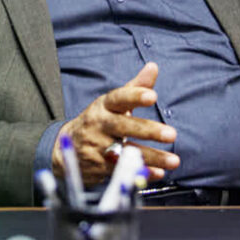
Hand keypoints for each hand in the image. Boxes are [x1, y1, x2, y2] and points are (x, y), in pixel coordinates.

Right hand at [52, 62, 179, 184]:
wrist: (65, 148)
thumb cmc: (97, 122)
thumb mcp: (111, 103)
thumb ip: (135, 87)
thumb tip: (153, 67)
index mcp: (104, 106)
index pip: (119, 98)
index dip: (135, 96)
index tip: (152, 96)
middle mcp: (99, 125)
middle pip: (124, 126)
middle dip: (148, 130)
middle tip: (171, 134)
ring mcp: (98, 147)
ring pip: (126, 151)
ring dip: (152, 157)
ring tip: (173, 160)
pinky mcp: (100, 167)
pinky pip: (123, 171)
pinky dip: (142, 173)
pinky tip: (158, 173)